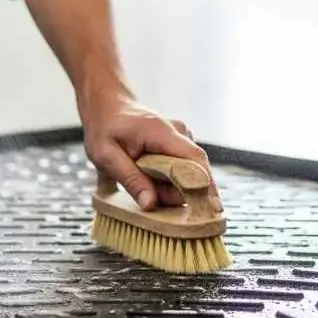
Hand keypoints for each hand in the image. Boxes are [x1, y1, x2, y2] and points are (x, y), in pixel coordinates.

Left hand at [81, 94, 217, 210]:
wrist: (107, 107)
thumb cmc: (105, 129)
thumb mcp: (106, 156)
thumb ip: (130, 179)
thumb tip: (150, 204)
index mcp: (162, 132)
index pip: (195, 160)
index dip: (207, 186)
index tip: (212, 210)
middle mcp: (179, 133)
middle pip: (194, 171)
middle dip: (178, 193)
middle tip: (150, 198)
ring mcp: (181, 138)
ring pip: (188, 172)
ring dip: (171, 187)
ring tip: (143, 182)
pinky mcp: (178, 145)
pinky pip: (182, 168)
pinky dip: (170, 180)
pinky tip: (149, 177)